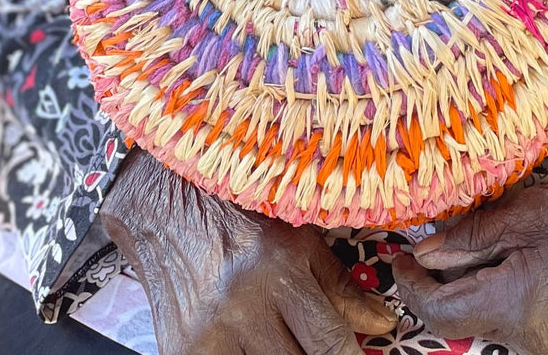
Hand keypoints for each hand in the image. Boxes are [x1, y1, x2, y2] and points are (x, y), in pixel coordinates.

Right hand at [100, 146, 395, 354]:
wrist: (166, 207)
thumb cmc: (241, 215)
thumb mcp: (298, 237)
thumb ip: (340, 285)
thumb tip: (382, 325)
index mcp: (281, 269)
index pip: (330, 343)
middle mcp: (245, 303)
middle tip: (313, 345)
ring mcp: (210, 332)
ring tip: (283, 342)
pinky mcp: (181, 350)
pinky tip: (253, 347)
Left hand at [392, 101, 547, 354]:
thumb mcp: (529, 211)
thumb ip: (472, 235)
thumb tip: (426, 251)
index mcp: (518, 308)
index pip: (439, 312)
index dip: (411, 284)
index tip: (399, 253)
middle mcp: (532, 341)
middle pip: (461, 319)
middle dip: (439, 282)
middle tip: (428, 239)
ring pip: (486, 320)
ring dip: (469, 284)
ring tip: (469, 238)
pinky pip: (515, 320)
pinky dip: (498, 290)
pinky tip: (505, 254)